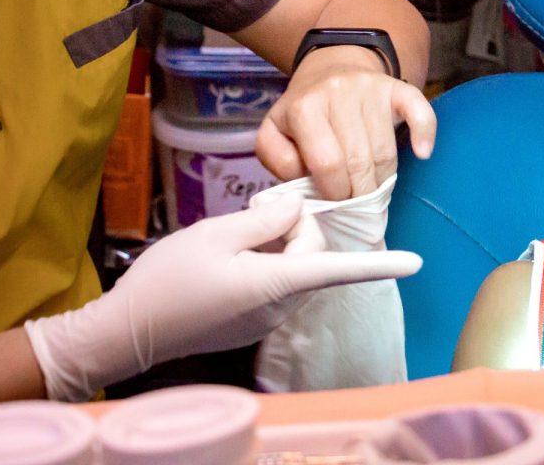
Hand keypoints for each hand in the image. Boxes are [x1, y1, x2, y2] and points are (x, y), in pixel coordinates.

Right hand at [24, 193, 421, 401]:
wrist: (127, 331)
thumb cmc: (168, 280)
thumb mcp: (215, 234)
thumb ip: (265, 220)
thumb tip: (297, 211)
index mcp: (275, 283)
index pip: (336, 267)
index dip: (379, 263)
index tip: (417, 262)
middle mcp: (279, 306)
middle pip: (311, 252)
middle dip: (292, 227)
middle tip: (251, 214)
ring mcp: (266, 318)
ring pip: (293, 265)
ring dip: (273, 244)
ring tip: (230, 240)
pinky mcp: (252, 322)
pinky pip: (274, 281)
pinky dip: (261, 262)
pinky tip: (225, 261)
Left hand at [256, 45, 436, 199]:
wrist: (330, 69)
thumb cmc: (302, 112)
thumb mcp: (273, 133)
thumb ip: (278, 161)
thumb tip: (306, 182)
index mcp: (304, 108)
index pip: (327, 164)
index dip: (334, 193)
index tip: (335, 204)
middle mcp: (338, 93)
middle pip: (359, 161)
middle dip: (360, 194)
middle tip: (357, 207)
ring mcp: (371, 89)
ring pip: (386, 150)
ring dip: (383, 180)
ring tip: (374, 191)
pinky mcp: (397, 88)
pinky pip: (420, 112)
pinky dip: (425, 134)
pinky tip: (422, 153)